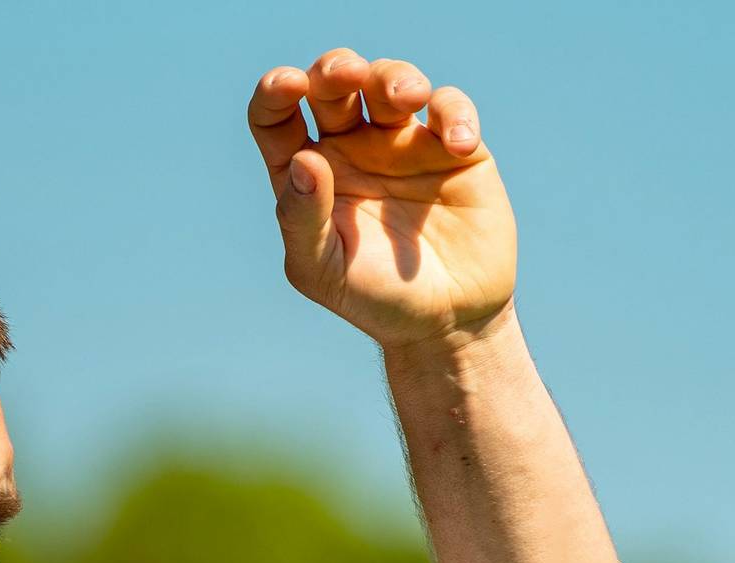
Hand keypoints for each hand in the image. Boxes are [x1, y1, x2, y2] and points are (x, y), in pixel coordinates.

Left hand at [249, 50, 516, 350]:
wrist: (445, 322)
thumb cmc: (370, 298)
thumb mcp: (321, 268)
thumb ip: (302, 217)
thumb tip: (302, 160)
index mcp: (306, 170)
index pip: (277, 117)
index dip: (275, 92)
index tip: (287, 85)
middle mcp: (350, 147)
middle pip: (333, 85)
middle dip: (336, 68)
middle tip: (348, 74)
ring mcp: (402, 143)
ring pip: (391, 81)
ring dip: (395, 76)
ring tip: (408, 96)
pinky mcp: (454, 149)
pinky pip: (450, 109)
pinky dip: (454, 113)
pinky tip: (459, 144)